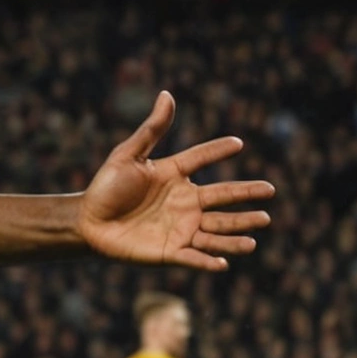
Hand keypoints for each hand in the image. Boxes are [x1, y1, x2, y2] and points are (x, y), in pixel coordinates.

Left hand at [78, 92, 274, 270]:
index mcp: (174, 176)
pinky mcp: (172, 252)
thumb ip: (151, 129)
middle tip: (269, 191)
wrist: (87, 223)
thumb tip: (167, 94)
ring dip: (239, 230)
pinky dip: (208, 262)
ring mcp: (181, 228)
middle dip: (247, 195)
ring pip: (218, 230)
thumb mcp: (127, 156)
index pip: (200, 158)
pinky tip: (222, 263)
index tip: (237, 143)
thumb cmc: (105, 189)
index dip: (216, 150)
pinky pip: (195, 258)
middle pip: (223, 198)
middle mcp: (185, 202)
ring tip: (261, 223)